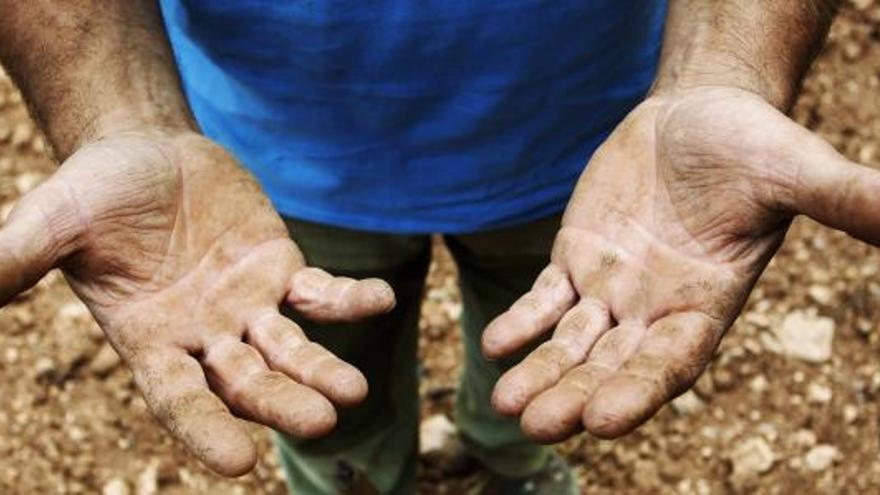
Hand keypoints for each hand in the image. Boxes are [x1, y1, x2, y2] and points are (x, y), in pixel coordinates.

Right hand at [0, 130, 394, 475]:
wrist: (143, 151)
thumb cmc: (94, 193)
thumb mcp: (52, 223)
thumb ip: (15, 259)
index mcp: (150, 341)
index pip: (180, 398)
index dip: (206, 430)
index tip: (238, 462)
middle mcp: (205, 336)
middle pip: (248, 382)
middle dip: (282, 402)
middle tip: (321, 422)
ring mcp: (247, 305)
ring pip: (290, 348)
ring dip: (321, 369)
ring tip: (353, 393)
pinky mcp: (280, 268)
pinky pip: (320, 291)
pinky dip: (349, 299)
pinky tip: (380, 300)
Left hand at [483, 87, 879, 442]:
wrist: (697, 115)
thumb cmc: (751, 143)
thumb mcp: (795, 170)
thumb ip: (846, 199)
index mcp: (706, 305)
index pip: (671, 362)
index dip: (639, 391)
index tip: (605, 422)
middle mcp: (655, 309)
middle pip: (611, 365)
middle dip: (575, 395)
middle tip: (537, 425)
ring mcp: (612, 288)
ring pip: (571, 343)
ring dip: (541, 372)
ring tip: (506, 404)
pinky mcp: (577, 258)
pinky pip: (545, 298)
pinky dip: (522, 320)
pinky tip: (496, 343)